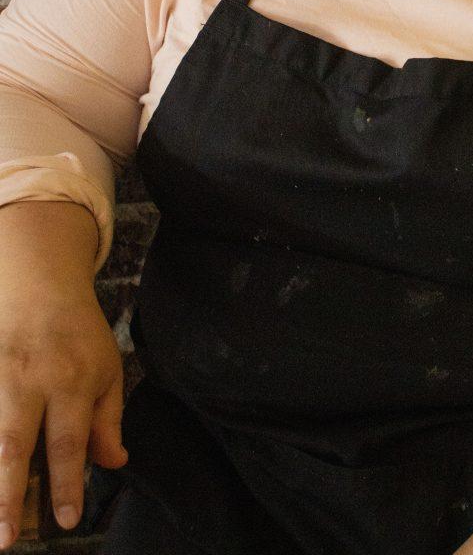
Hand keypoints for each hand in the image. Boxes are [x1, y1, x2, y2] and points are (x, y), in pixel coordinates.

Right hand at [0, 284, 128, 548]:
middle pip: (17, 444)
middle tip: (6, 538)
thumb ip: (108, 419)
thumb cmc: (79, 336)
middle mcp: (32, 382)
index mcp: (73, 382)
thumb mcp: (107, 369)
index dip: (67, 484)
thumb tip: (114, 463)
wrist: (40, 288)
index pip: (70, 442)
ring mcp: (1, 378)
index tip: (67, 521)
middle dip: (10, 495)